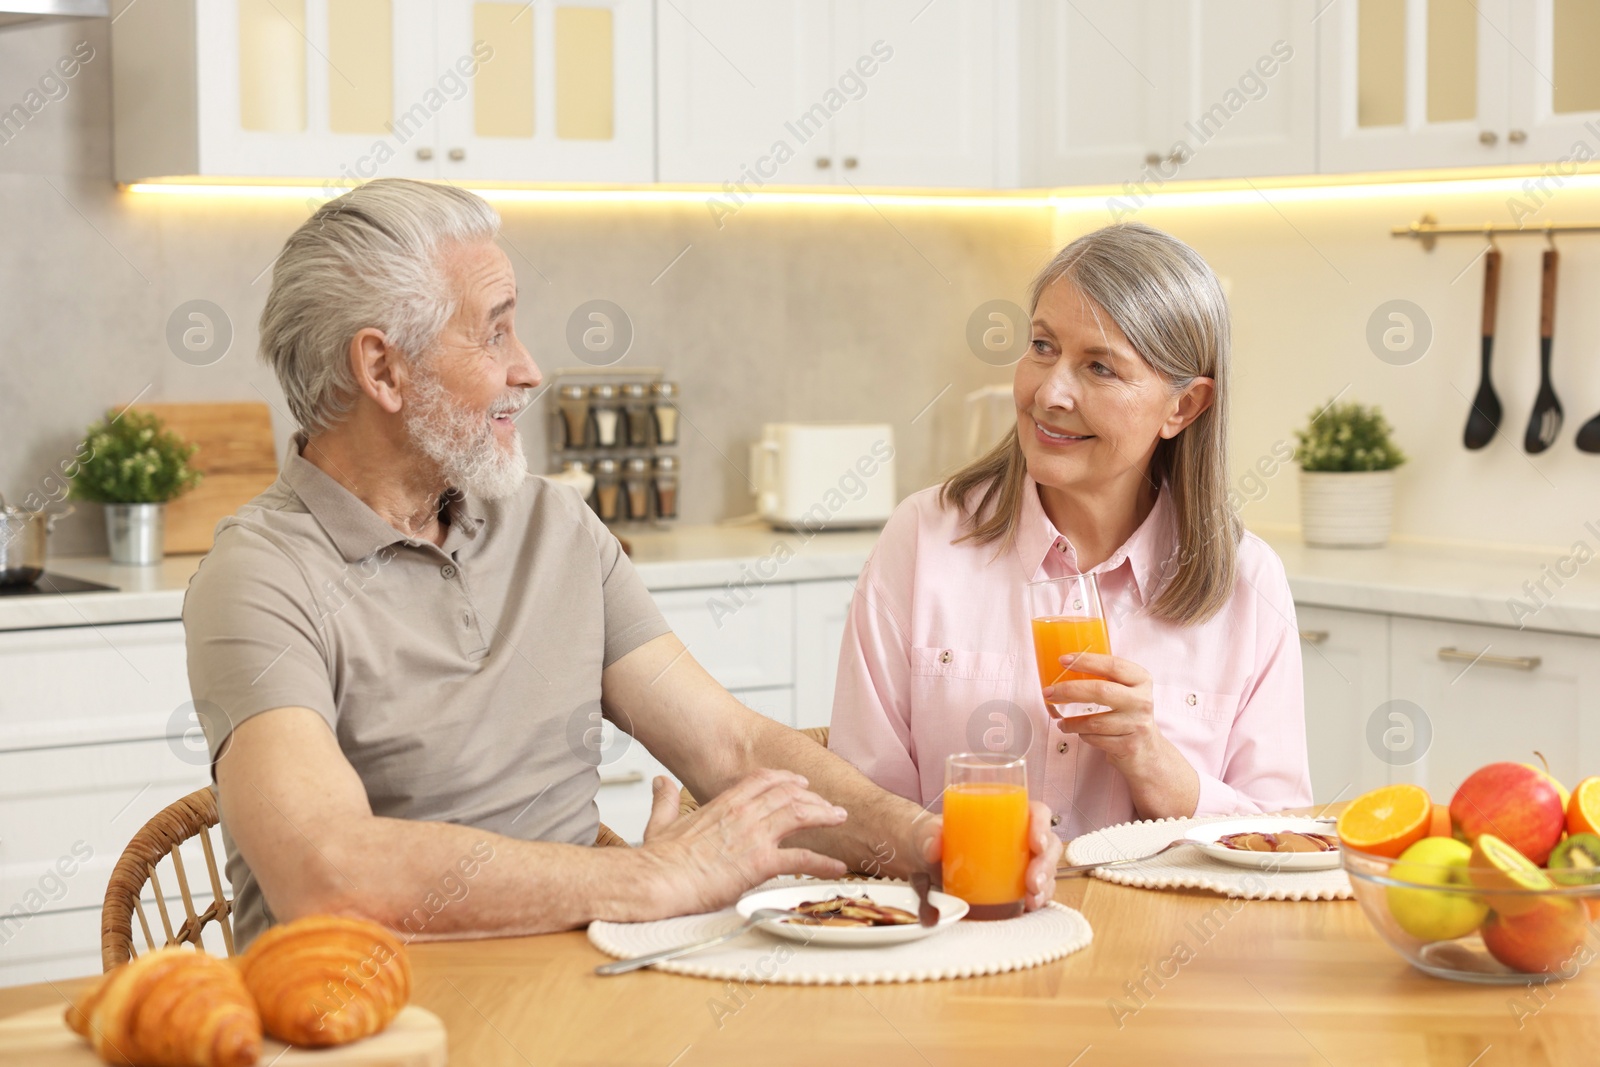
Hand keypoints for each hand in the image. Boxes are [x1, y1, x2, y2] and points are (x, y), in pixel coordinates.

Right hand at [636, 769, 848, 915]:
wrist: (659, 880)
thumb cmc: (659, 860)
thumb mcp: (661, 823)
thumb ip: (665, 801)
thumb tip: (660, 783)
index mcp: (723, 804)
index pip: (762, 780)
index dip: (785, 779)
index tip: (799, 783)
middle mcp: (743, 813)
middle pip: (788, 794)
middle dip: (812, 797)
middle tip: (828, 805)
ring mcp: (754, 836)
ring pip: (799, 815)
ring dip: (824, 816)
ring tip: (840, 819)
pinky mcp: (761, 863)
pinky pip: (802, 859)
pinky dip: (823, 863)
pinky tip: (837, 867)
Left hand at [914, 801, 1063, 911]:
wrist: (919, 861)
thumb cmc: (927, 838)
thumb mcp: (923, 832)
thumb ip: (927, 834)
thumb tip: (933, 846)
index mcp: (1002, 815)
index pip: (1034, 811)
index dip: (1042, 824)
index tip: (1035, 842)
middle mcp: (1015, 837)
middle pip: (1046, 844)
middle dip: (1045, 863)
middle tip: (1032, 881)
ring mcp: (1016, 862)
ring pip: (1046, 869)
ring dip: (1045, 885)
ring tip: (1031, 899)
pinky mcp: (1012, 885)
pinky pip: (1035, 890)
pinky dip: (1037, 899)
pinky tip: (1029, 906)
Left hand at [1044, 651, 1199, 818]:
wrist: (1148, 751)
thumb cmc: (1128, 715)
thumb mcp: (1126, 691)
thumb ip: (1105, 678)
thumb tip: (1065, 667)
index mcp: (1141, 680)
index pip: (1112, 665)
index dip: (1086, 661)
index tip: (1063, 660)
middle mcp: (1142, 701)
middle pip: (1101, 691)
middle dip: (1069, 690)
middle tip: (1048, 692)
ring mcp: (1137, 725)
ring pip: (1094, 721)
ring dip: (1071, 722)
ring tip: (1062, 722)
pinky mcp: (1128, 746)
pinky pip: (1095, 739)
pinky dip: (1083, 735)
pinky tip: (1080, 733)